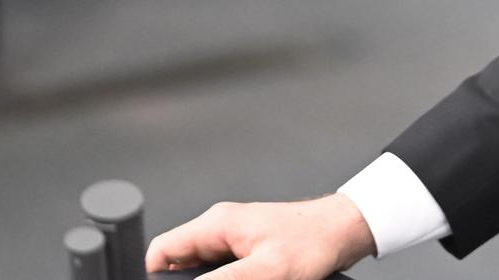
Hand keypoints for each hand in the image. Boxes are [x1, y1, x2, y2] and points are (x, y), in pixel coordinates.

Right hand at [145, 194, 376, 279]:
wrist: (343, 231)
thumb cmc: (313, 241)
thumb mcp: (264, 270)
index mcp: (217, 224)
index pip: (163, 249)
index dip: (155, 275)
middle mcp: (222, 228)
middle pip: (181, 264)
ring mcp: (235, 239)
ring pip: (202, 271)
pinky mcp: (249, 251)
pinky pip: (223, 271)